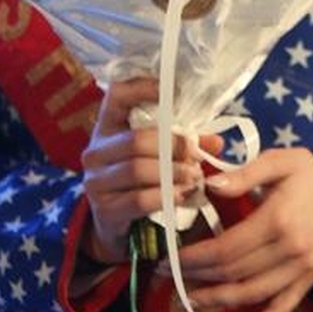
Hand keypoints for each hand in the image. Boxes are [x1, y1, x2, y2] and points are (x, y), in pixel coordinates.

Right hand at [80, 77, 221, 263]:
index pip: (117, 94)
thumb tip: (216, 142)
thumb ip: (186, 144)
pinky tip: (183, 195)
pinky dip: (165, 196)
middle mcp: (96, 150)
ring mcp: (97, 181)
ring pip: (137, 170)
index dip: (143, 88)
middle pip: (136, 140)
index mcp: (108, 126)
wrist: (117, 223)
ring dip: (172, 172)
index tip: (173, 91)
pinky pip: (138, 199)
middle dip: (172, 146)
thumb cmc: (142, 179)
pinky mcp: (104, 209)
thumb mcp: (158, 155)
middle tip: (196, 154)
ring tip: (194, 176)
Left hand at [161, 146, 312, 311]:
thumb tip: (209, 184)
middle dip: (197, 276)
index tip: (170, 259)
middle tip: (169, 276)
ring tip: (190, 298)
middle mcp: (290, 251)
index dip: (194, 258)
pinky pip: (283, 309)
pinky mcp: (308, 281)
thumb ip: (243, 174)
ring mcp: (301, 270)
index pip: (226, 249)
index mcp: (278, 220)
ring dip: (218, 300)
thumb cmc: (307, 173)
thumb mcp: (277, 161)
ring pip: (251, 294)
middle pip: (234, 272)